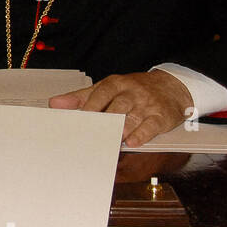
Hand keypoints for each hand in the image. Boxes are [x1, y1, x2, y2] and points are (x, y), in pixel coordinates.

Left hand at [49, 70, 193, 146]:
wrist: (171, 85)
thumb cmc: (134, 89)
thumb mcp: (108, 88)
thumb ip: (81, 96)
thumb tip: (54, 103)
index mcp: (116, 84)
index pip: (101, 93)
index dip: (90, 106)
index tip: (80, 119)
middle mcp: (132, 93)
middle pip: (117, 106)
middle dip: (105, 121)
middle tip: (91, 135)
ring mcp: (147, 104)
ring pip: (133, 117)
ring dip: (121, 129)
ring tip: (110, 141)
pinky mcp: (161, 116)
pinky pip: (151, 125)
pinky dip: (141, 134)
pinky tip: (132, 142)